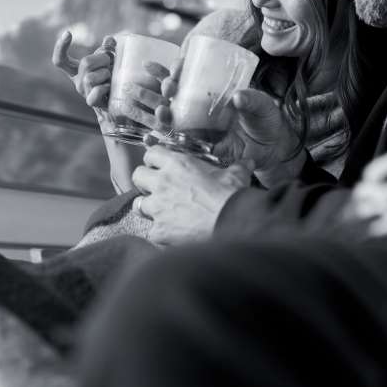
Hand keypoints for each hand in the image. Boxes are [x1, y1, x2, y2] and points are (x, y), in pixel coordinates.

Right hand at [52, 30, 113, 108]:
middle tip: (111, 62)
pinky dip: (104, 87)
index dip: (60, 47)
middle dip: (103, 59)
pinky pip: (96, 92)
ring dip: (106, 73)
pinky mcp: (92, 102)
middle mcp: (77, 81)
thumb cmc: (109, 80)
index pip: (60, 60)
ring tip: (112, 77)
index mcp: (76, 71)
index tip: (68, 33)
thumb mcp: (106, 63)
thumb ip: (106, 50)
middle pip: (85, 63)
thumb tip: (109, 39)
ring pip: (90, 77)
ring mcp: (84, 92)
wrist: (115, 105)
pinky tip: (110, 86)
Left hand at [131, 145, 253, 244]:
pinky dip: (160, 232)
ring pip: (137, 204)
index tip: (162, 166)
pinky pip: (151, 231)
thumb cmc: (231, 196)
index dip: (156, 160)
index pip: (152, 153)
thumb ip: (239, 167)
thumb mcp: (236, 175)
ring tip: (162, 211)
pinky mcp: (159, 230)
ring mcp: (157, 208)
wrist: (230, 224)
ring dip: (148, 207)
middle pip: (137, 175)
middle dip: (145, 181)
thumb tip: (248, 162)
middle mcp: (162, 183)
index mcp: (177, 164)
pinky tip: (172, 234)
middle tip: (158, 188)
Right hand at [155, 59, 301, 180]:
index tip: (170, 67)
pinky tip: (149, 139)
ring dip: (159, 114)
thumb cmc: (266, 120)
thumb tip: (239, 97)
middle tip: (159, 86)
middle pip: (171, 96)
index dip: (173, 70)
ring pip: (169, 119)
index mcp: (210, 93)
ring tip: (160, 111)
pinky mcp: (199, 147)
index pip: (186, 77)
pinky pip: (176, 145)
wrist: (272, 149)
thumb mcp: (263, 105)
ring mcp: (198, 128)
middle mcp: (199, 108)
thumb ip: (253, 99)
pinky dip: (160, 142)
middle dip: (159, 90)